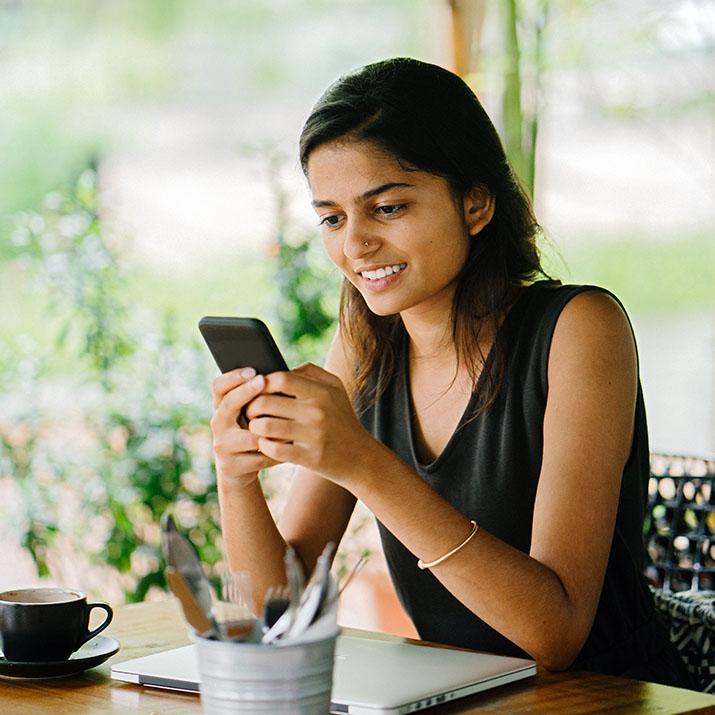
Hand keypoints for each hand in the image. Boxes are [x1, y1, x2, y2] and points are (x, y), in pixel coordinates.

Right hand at [210, 368, 281, 486]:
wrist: (241, 470)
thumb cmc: (252, 433)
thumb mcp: (250, 415)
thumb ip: (258, 399)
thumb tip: (283, 375)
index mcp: (222, 407)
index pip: (219, 387)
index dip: (233, 377)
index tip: (252, 370)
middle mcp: (218, 423)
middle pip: (228, 404)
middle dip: (246, 392)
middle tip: (263, 381)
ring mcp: (223, 446)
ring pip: (250, 435)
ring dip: (272, 429)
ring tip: (291, 420)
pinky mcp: (232, 466)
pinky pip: (260, 456)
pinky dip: (278, 451)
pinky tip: (292, 446)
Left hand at [244, 363, 375, 484]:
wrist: (360, 457)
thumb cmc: (341, 419)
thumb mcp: (336, 389)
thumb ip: (311, 372)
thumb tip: (281, 368)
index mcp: (322, 392)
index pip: (281, 379)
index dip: (263, 383)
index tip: (258, 390)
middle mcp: (317, 411)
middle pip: (266, 402)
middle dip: (252, 407)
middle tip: (250, 412)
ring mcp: (313, 435)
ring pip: (266, 426)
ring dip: (255, 427)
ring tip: (257, 428)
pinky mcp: (309, 457)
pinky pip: (273, 449)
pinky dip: (265, 446)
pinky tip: (268, 444)